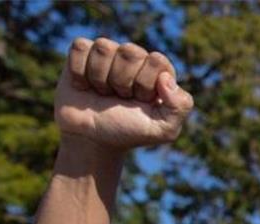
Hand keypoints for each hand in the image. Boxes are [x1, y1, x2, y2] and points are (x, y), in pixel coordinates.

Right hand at [55, 37, 193, 151]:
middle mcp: (134, 58)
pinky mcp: (82, 53)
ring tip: (102, 94)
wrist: (92, 140)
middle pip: (130, 51)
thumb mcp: (163, 129)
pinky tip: (84, 86)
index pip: (156, 60)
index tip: (141, 101)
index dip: (145, 84)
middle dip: (122, 82)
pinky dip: (79, 72)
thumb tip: (166, 78)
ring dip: (100, 78)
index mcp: (158, 70)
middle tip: (120, 98)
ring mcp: (108, 53)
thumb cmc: (129, 132)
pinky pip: (81, 47)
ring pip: (104, 48)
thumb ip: (180, 106)